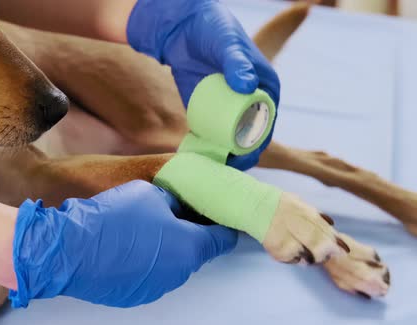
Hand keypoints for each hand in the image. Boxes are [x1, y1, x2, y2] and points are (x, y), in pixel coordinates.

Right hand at [9, 180, 237, 307]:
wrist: (71, 249)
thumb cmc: (112, 220)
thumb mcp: (150, 194)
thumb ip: (173, 201)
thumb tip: (178, 205)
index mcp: (190, 247)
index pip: (223, 239)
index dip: (224, 224)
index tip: (221, 216)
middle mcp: (178, 273)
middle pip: (194, 251)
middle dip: (188, 233)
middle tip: (172, 213)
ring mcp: (156, 287)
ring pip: (170, 263)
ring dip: (164, 248)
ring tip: (140, 229)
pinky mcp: (134, 294)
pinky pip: (148, 274)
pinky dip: (143, 262)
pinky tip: (124, 246)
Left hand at [127, 0, 279, 169]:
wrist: (183, 27)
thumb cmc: (213, 29)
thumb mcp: (226, 44)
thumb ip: (236, 61)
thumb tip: (247, 86)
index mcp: (267, 88)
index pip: (268, 124)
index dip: (258, 146)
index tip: (245, 160)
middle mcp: (250, 102)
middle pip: (249, 138)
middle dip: (240, 158)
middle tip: (224, 171)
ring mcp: (228, 108)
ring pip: (230, 140)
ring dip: (222, 157)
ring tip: (208, 171)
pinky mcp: (208, 110)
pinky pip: (210, 134)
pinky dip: (205, 148)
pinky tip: (196, 161)